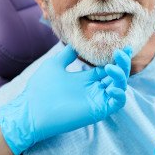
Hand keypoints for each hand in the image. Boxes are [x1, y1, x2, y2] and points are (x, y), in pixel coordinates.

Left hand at [0, 45, 131, 154]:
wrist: (31, 110)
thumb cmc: (40, 89)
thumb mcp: (55, 65)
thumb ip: (67, 55)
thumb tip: (75, 43)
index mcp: (86, 79)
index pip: (108, 68)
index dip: (117, 58)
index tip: (123, 47)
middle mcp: (94, 89)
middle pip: (117, 76)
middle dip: (123, 63)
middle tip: (122, 52)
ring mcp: (97, 100)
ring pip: (120, 87)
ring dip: (121, 76)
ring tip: (110, 67)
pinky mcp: (98, 110)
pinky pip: (117, 103)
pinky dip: (120, 94)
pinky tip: (112, 87)